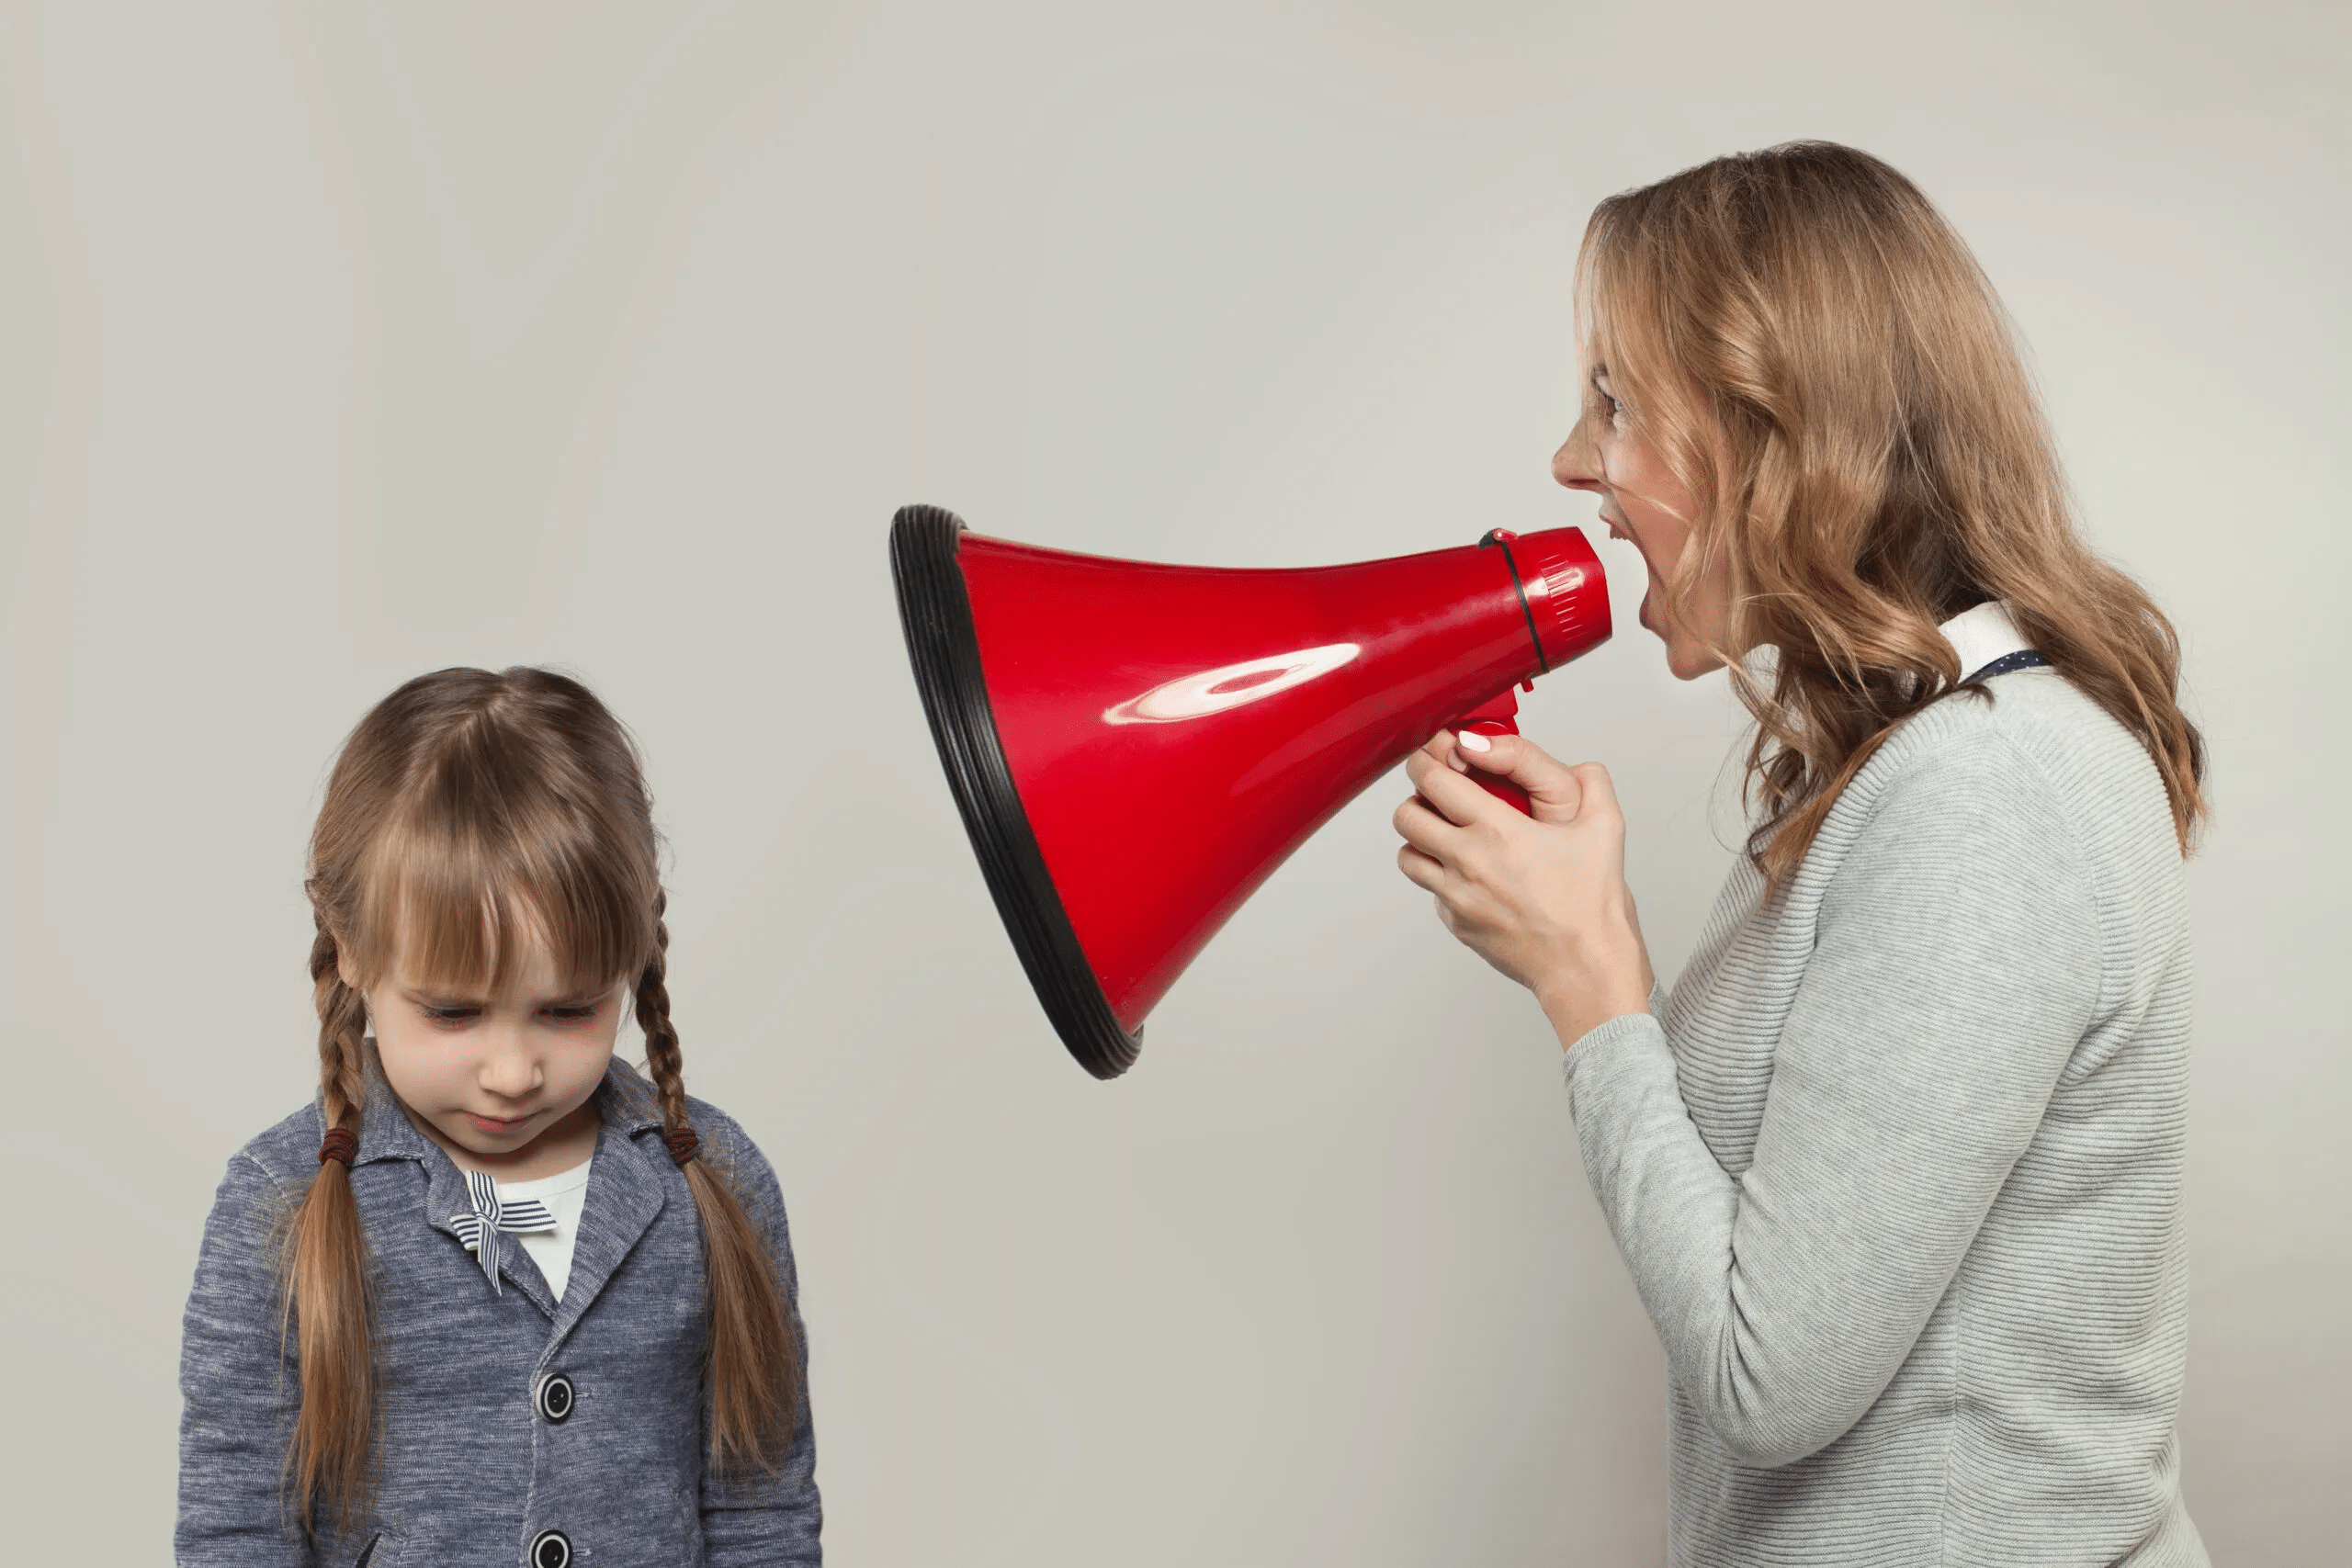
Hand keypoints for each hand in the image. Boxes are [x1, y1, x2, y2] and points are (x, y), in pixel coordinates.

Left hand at [1393, 730, 1654, 1046]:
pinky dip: (1440, 875)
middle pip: (1406, 813)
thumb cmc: (1592, 905)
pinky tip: (1471, 872)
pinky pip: (1430, 889)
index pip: (1433, 778)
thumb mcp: (1605, 830)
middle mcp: (1468, 862)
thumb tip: (1577, 763)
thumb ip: (1591, 783)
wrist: (1586, 966)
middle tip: (1441, 791)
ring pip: (1407, 853)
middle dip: (1420, 795)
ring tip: (1450, 831)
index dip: (1430, 758)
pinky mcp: (1455, 921)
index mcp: (1499, 831)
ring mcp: (1456, 896)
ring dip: (1421, 837)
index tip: (1440, 754)